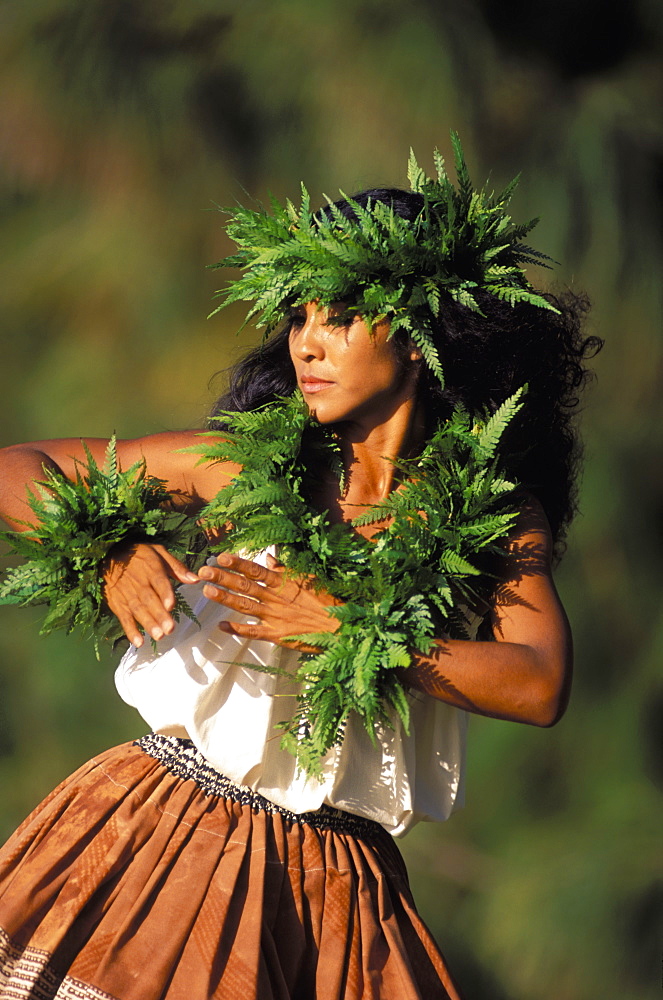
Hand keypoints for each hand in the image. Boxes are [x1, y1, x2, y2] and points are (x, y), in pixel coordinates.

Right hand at [103, 542, 198, 645]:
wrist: (108, 556)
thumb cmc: (139, 554)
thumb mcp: (159, 552)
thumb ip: (177, 567)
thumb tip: (196, 579)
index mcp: (151, 568)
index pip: (158, 581)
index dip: (164, 593)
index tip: (171, 605)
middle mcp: (138, 582)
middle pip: (149, 600)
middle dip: (159, 615)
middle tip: (170, 629)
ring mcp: (127, 595)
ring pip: (138, 611)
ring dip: (148, 624)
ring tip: (159, 636)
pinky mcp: (118, 604)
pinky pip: (124, 618)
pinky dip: (130, 631)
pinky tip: (139, 642)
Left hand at [198, 552, 339, 649]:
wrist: (340, 627)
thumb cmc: (326, 601)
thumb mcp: (308, 579)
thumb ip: (284, 569)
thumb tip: (268, 558)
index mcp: (283, 583)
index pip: (255, 571)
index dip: (237, 564)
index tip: (220, 557)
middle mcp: (275, 598)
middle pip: (244, 586)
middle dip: (223, 577)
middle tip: (203, 571)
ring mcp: (275, 617)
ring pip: (245, 606)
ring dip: (225, 598)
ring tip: (207, 591)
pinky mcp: (277, 635)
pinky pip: (253, 632)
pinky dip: (237, 629)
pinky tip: (221, 626)